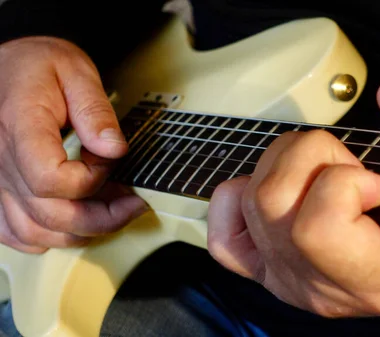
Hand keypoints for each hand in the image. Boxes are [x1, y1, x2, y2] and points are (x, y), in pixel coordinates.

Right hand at [0, 37, 146, 253]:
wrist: (8, 67)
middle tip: (133, 204)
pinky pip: (16, 233)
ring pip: (35, 233)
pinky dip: (48, 238)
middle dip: (102, 218)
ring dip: (81, 232)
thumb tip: (115, 150)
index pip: (50, 179)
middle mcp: (0, 160)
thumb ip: (95, 110)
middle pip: (50, 215)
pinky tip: (73, 222)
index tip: (110, 162)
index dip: (91, 181)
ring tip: (111, 212)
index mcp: (19, 126)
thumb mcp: (75, 71)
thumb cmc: (39, 66)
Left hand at [207, 83, 379, 316]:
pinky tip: (280, 190)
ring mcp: (286, 281)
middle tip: (349, 165)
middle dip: (313, 157)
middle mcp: (321, 288)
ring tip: (324, 171)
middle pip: (274, 202)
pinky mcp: (263, 270)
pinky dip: (240, 197)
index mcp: (376, 278)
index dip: (345, 183)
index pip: (319, 227)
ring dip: (285, 163)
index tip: (379, 182)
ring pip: (251, 201)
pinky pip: (222, 235)